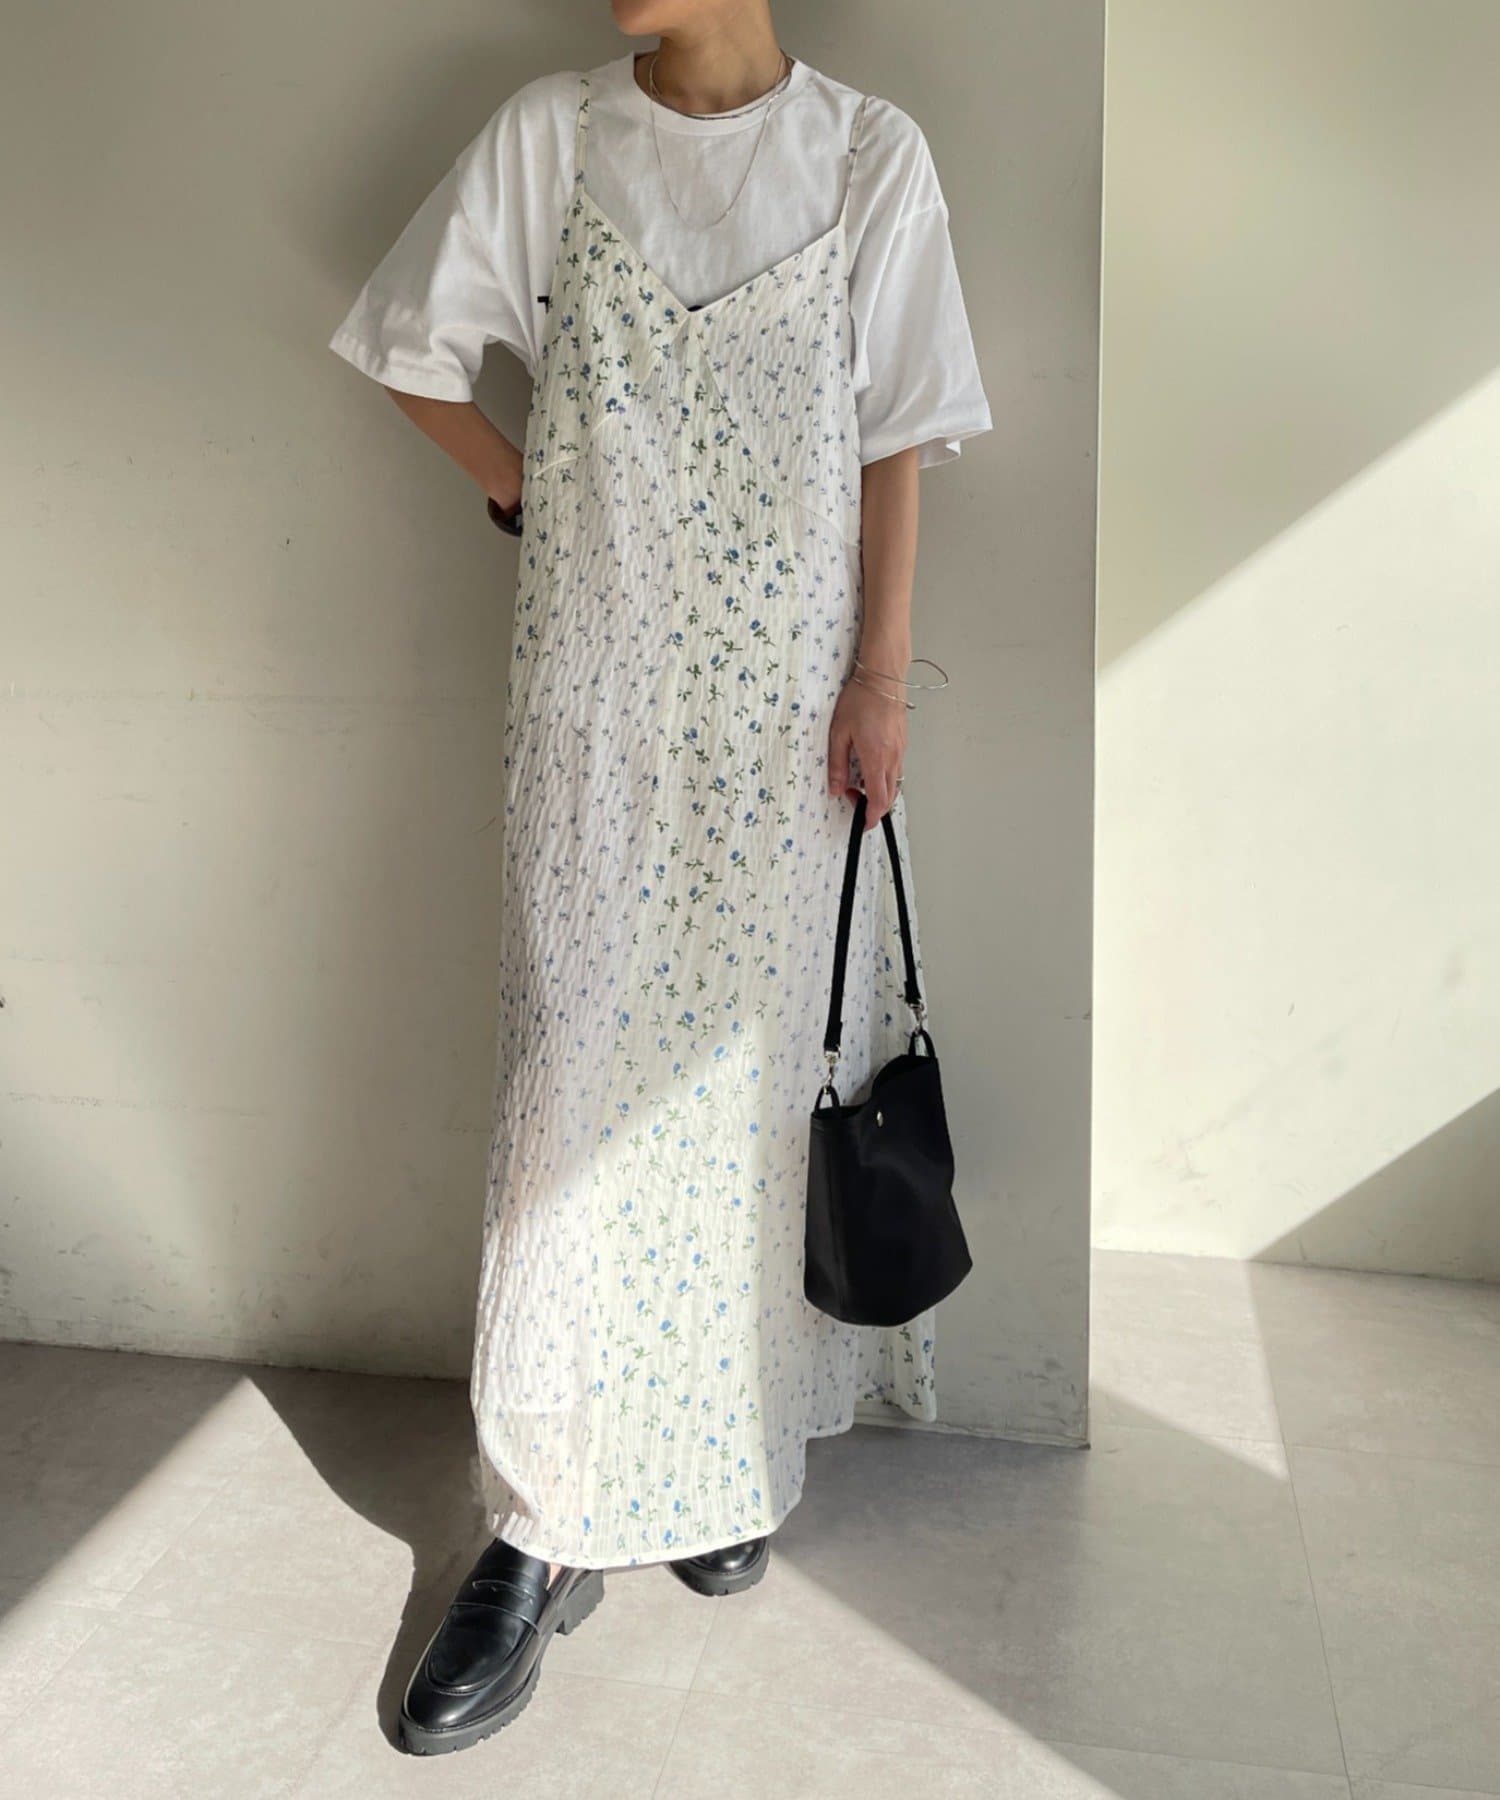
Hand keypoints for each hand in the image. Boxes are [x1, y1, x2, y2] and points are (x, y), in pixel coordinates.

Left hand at [827, 671, 906, 828]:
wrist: (883, 677)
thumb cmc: (860, 700)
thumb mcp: (838, 733)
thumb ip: (836, 764)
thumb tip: (835, 789)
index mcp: (876, 758)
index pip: (878, 800)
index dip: (870, 817)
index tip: (861, 824)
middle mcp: (892, 759)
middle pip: (889, 798)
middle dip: (872, 807)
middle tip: (850, 796)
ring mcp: (901, 752)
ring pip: (894, 785)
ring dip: (878, 792)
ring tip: (856, 781)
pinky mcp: (903, 744)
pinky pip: (896, 771)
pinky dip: (884, 779)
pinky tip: (868, 768)